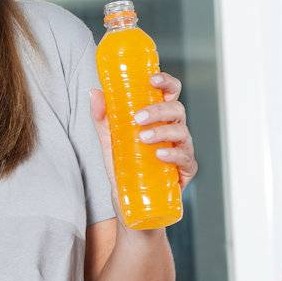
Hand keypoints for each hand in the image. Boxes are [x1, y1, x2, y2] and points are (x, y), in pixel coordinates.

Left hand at [89, 70, 197, 193]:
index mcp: (160, 118)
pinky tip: (159, 154)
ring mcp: (182, 149)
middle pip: (177, 109)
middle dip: (158, 110)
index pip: (169, 93)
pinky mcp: (186, 169)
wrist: (130, 202)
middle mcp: (174, 129)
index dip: (166, 82)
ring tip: (143, 138)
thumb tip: (95, 92)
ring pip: (182, 132)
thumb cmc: (125, 166)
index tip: (152, 79)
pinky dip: (173, 154)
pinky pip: (185, 158)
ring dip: (162, 131)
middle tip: (138, 117)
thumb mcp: (110, 140)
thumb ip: (103, 118)